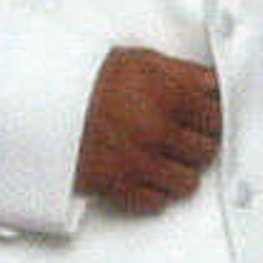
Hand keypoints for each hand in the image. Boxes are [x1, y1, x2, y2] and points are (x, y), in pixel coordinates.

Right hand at [74, 47, 221, 211]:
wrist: (45, 101)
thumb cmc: (92, 79)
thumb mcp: (142, 60)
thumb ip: (183, 73)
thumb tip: (213, 87)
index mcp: (170, 96)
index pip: (217, 116)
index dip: (211, 117)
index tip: (204, 118)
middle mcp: (160, 131)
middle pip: (206, 152)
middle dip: (198, 144)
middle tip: (184, 138)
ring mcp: (141, 162)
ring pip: (187, 182)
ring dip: (180, 172)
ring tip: (166, 159)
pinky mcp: (120, 186)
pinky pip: (157, 201)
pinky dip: (155, 191)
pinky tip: (146, 174)